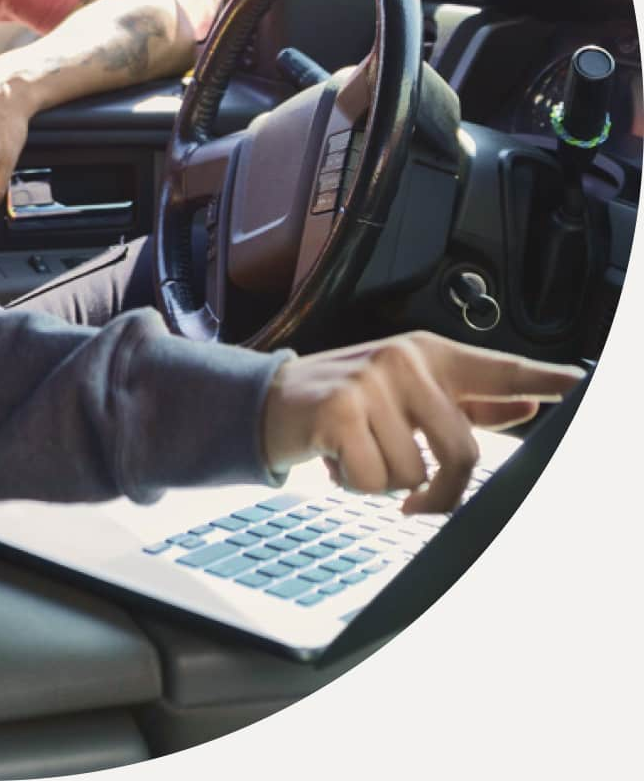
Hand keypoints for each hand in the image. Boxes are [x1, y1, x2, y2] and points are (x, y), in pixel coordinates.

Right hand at [260, 331, 582, 514]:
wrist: (269, 400)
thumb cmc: (345, 399)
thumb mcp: (405, 393)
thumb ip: (465, 401)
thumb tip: (524, 408)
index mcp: (428, 354)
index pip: (499, 369)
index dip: (545, 381)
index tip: (581, 385)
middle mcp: (402, 359)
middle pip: (461, 450)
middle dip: (438, 490)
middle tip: (414, 496)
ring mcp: (370, 381)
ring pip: (413, 473)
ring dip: (384, 482)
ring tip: (357, 455)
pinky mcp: (339, 409)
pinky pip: (374, 479)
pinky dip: (354, 483)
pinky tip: (335, 458)